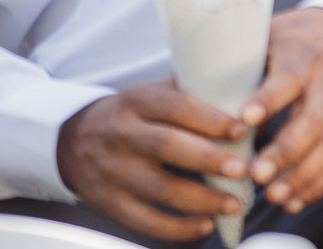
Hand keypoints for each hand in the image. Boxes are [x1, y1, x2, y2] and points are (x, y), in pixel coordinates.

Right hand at [56, 83, 250, 240]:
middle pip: (166, 146)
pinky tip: (205, 225)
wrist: (71, 140)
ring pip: (158, 188)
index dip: (209, 118)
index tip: (241, 129)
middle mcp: (120, 134)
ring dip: (201, 200)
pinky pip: (144, 220)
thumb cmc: (132, 115)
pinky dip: (177, 228)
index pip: (175, 106)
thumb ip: (194, 96)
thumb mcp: (153, 93)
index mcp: (136, 100)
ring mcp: (111, 171)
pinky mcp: (108, 203)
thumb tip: (251, 109)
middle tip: (243, 170)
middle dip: (208, 159)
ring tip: (235, 204)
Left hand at [241, 7, 322, 214]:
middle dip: (285, 152)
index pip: (288, 78)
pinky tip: (293, 202)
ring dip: (301, 175)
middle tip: (256, 174)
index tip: (245, 119)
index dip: (268, 99)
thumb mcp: (271, 38)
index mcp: (302, 57)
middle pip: (312, 121)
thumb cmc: (298, 38)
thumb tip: (192, 96)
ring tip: (273, 196)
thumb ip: (242, 67)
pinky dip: (317, 184)